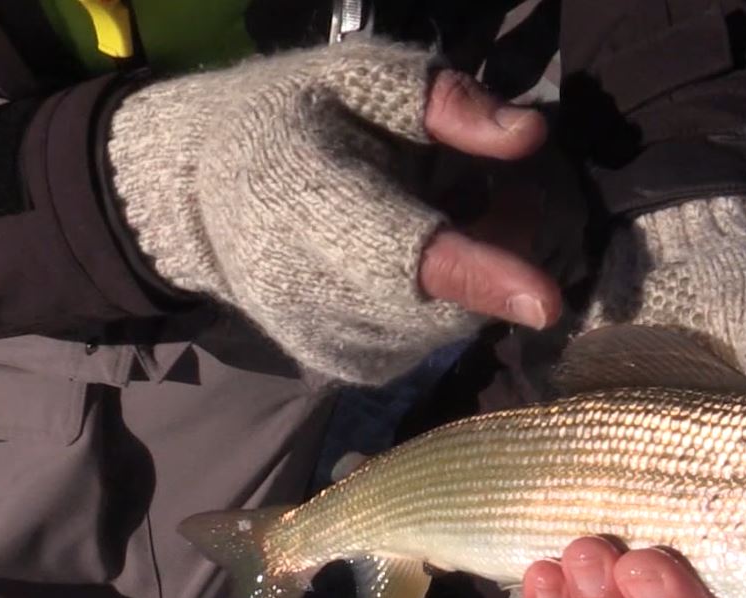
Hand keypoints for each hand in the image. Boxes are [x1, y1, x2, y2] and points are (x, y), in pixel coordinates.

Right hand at [106, 42, 561, 385]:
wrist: (199, 198)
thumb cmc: (290, 121)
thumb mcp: (359, 79)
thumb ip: (445, 104)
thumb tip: (530, 135)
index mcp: (318, 202)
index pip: (411, 255)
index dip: (483, 274)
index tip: (546, 301)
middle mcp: (321, 292)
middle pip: (453, 295)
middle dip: (500, 244)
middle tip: (487, 188)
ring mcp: (334, 344)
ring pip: (450, 323)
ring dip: (475, 275)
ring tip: (440, 215)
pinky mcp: (348, 371)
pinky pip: (428, 342)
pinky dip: (442, 305)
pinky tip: (409, 262)